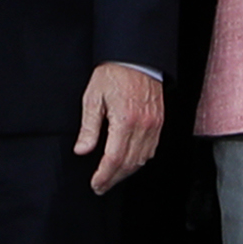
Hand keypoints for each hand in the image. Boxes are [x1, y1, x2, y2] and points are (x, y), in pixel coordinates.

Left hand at [76, 60, 166, 192]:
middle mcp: (143, 125)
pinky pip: (152, 149)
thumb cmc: (113, 74)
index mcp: (125, 120)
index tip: (96, 184)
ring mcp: (154, 124)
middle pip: (129, 163)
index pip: (114, 158)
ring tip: (113, 177)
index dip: (104, 175)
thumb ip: (89, 127)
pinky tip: (129, 162)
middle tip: (101, 186)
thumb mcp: (93, 98)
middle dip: (114, 178)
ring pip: (142, 159)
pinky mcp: (160, 121)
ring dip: (127, 172)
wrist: (136, 58)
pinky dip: (140, 160)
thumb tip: (82, 150)